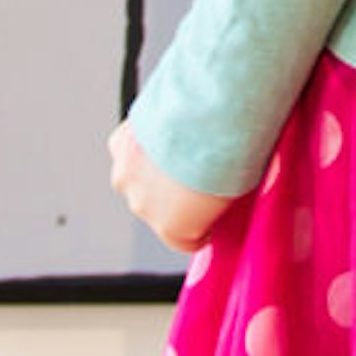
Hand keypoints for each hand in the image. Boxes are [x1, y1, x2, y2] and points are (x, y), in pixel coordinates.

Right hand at [109, 121, 235, 252]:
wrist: (207, 114)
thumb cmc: (228, 154)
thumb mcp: (236, 192)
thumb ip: (217, 204)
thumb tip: (219, 196)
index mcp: (174, 228)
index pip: (186, 241)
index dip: (202, 225)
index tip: (211, 210)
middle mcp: (144, 209)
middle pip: (159, 208)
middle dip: (175, 193)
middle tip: (198, 170)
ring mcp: (126, 177)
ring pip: (139, 178)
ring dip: (154, 169)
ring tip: (182, 146)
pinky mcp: (118, 146)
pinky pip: (129, 149)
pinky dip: (143, 142)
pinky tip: (165, 129)